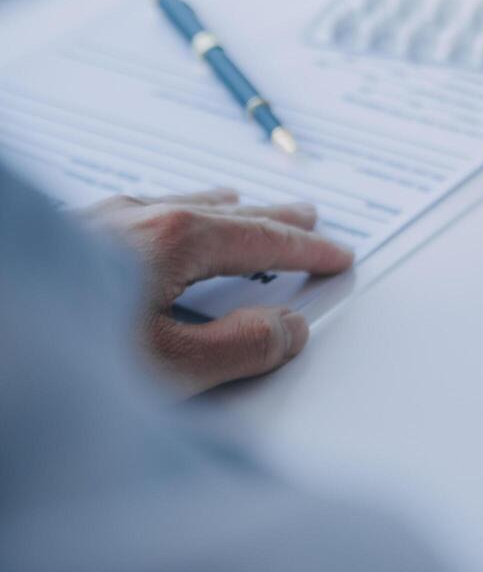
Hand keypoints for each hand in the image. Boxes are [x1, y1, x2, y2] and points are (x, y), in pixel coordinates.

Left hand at [81, 188, 353, 394]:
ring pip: (179, 206)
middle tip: (307, 217)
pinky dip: (174, 212)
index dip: (306, 251)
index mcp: (173, 239)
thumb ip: (241, 347)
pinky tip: (157, 218)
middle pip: (225, 214)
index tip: (336, 256)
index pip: (261, 241)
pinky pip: (140, 212)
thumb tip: (288, 328)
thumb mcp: (168, 367)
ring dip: (222, 211)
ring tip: (241, 203)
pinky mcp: (62, 236)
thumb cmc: (58, 363)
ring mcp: (96, 221)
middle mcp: (137, 217)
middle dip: (272, 219)